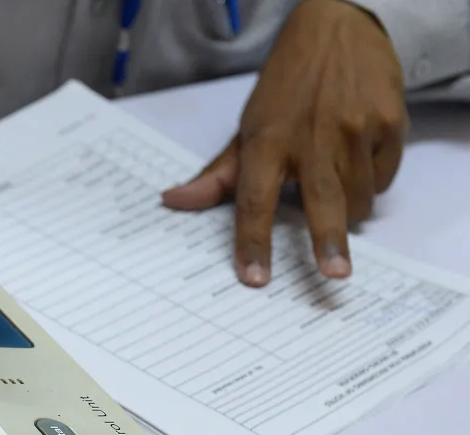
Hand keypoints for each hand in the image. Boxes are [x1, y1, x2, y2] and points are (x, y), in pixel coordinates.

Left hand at [162, 0, 405, 286]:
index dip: (252, 242)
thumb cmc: (287, 87)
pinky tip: (358, 157)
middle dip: (327, 241)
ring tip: (334, 180)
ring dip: (347, 208)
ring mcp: (355, 128)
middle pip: (321, 202)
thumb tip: (173, 201)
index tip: (254, 277)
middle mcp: (312, 136)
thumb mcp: (248, 127)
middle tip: (334, 274)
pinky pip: (383, 177)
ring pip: (357, 198)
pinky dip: (370, 180)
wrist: (339, 28)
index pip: (253, 200)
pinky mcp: (390, 122)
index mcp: (267, 141)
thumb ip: (217, 174)